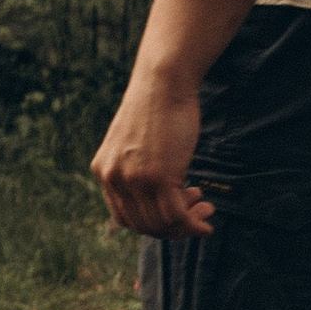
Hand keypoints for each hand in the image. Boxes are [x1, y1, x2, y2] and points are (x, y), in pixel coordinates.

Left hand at [90, 76, 215, 237]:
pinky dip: (193, 224)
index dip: (153, 223)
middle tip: (197, 210)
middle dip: (173, 227)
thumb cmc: (156, 109)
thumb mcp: (134, 144)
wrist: (163, 82)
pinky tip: (207, 219)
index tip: (175, 211)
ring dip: (186, 224)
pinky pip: (176, 216)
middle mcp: (113, 178)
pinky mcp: (157, 177)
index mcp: (103, 171)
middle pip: (143, 226)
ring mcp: (134, 179)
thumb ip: (135, 169)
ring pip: (160, 224)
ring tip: (205, 208)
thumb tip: (157, 195)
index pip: (124, 218)